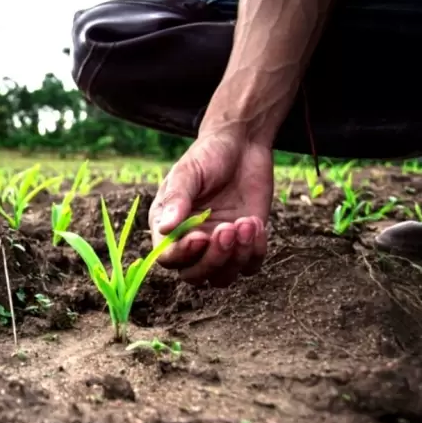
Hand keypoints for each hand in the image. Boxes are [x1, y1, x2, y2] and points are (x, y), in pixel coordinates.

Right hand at [148, 130, 272, 286]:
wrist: (242, 145)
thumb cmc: (208, 155)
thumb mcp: (188, 172)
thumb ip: (177, 200)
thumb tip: (164, 228)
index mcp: (168, 227)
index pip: (168, 257)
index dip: (183, 254)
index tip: (202, 236)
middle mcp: (191, 242)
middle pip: (195, 275)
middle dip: (213, 259)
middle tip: (228, 228)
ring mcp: (219, 247)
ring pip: (222, 277)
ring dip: (237, 257)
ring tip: (247, 223)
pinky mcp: (245, 245)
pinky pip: (249, 267)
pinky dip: (256, 252)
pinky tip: (257, 224)